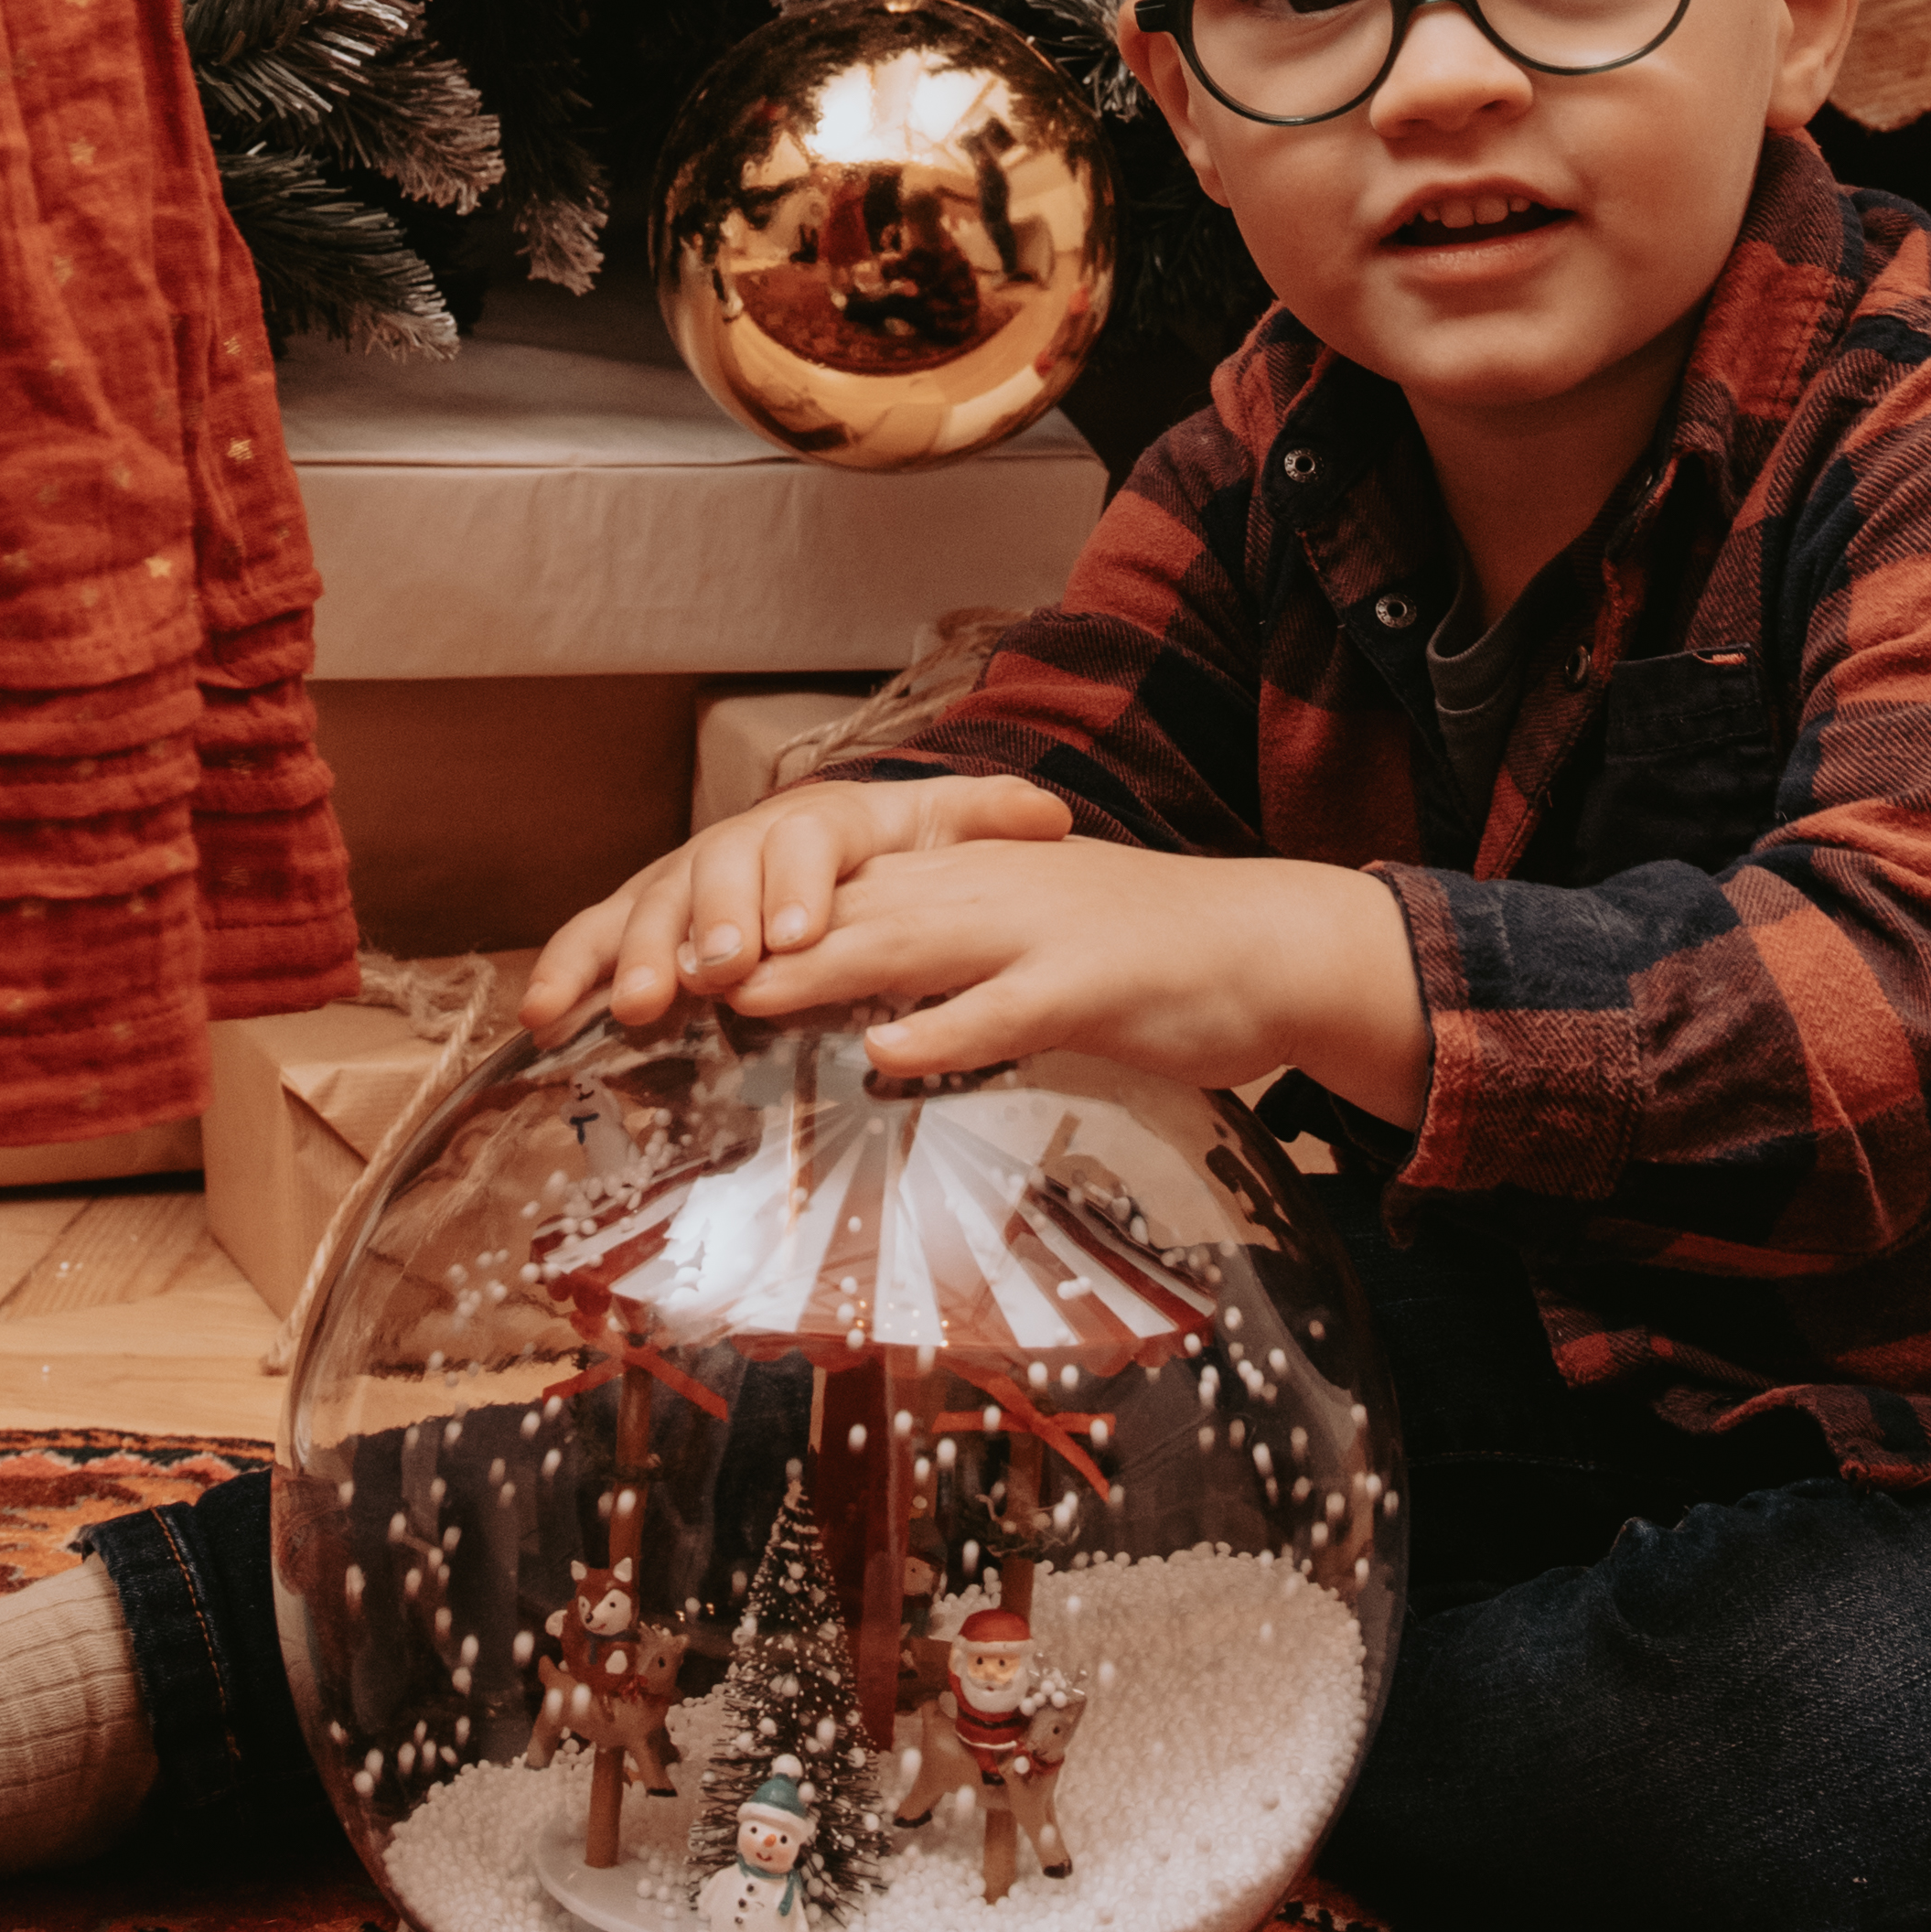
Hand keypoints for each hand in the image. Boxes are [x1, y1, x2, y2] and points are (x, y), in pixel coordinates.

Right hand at [521, 773, 1074, 1037]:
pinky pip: (592, 935)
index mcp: (816, 823)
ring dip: (635, 953)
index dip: (797, 888)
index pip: (804, 844)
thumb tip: (1051, 816)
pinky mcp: (638, 916)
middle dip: (712, 923)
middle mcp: (739, 843)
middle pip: (716, 872)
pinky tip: (542, 1017)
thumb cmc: (885, 852)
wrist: (824, 844)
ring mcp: (682, 878)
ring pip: (648, 904)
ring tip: (637, 1006)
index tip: (799, 935)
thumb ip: (988, 821)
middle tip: (716, 973)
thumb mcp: (943, 831)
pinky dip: (563, 970)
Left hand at [721, 830, 1434, 1127]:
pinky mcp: (1088, 985)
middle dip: (756, 938)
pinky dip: (944, 1029)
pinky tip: (887, 1053)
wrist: (1267, 943)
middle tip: (664, 974)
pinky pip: (1004, 1008)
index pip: (843, 887)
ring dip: (819, 968)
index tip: (673, 950)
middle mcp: (988, 890)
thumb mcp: (1027, 944)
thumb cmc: (1144, 956)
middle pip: (852, 907)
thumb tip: (864, 1005)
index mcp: (969, 878)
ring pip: (911, 942)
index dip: (756, 915)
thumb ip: (946, 965)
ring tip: (738, 993)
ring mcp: (1037, 932)